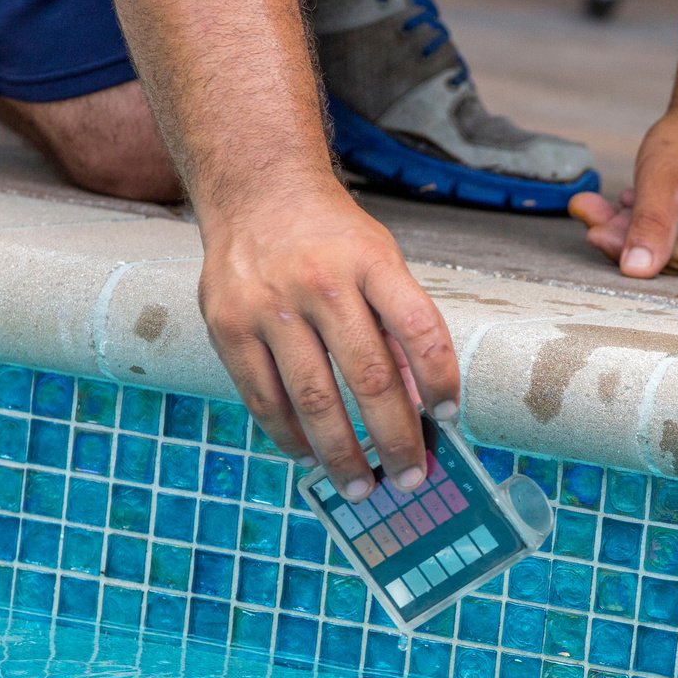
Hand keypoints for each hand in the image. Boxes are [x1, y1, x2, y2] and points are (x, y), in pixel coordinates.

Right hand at [197, 182, 458, 500]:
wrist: (256, 190)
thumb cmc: (332, 238)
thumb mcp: (380, 259)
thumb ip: (397, 323)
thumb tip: (417, 405)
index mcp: (371, 262)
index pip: (419, 328)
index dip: (439, 378)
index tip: (450, 416)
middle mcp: (321, 282)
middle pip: (369, 377)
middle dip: (394, 438)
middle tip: (411, 477)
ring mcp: (269, 304)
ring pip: (313, 399)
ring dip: (342, 453)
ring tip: (362, 486)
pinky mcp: (228, 325)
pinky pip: (263, 397)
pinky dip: (289, 436)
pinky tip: (309, 455)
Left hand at [570, 108, 677, 278]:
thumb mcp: (664, 175)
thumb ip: (650, 225)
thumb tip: (636, 270)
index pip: (674, 262)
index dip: (630, 249)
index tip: (595, 232)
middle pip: (676, 260)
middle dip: (631, 238)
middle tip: (591, 214)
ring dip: (641, 231)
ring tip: (613, 205)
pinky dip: (660, 228)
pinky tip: (637, 205)